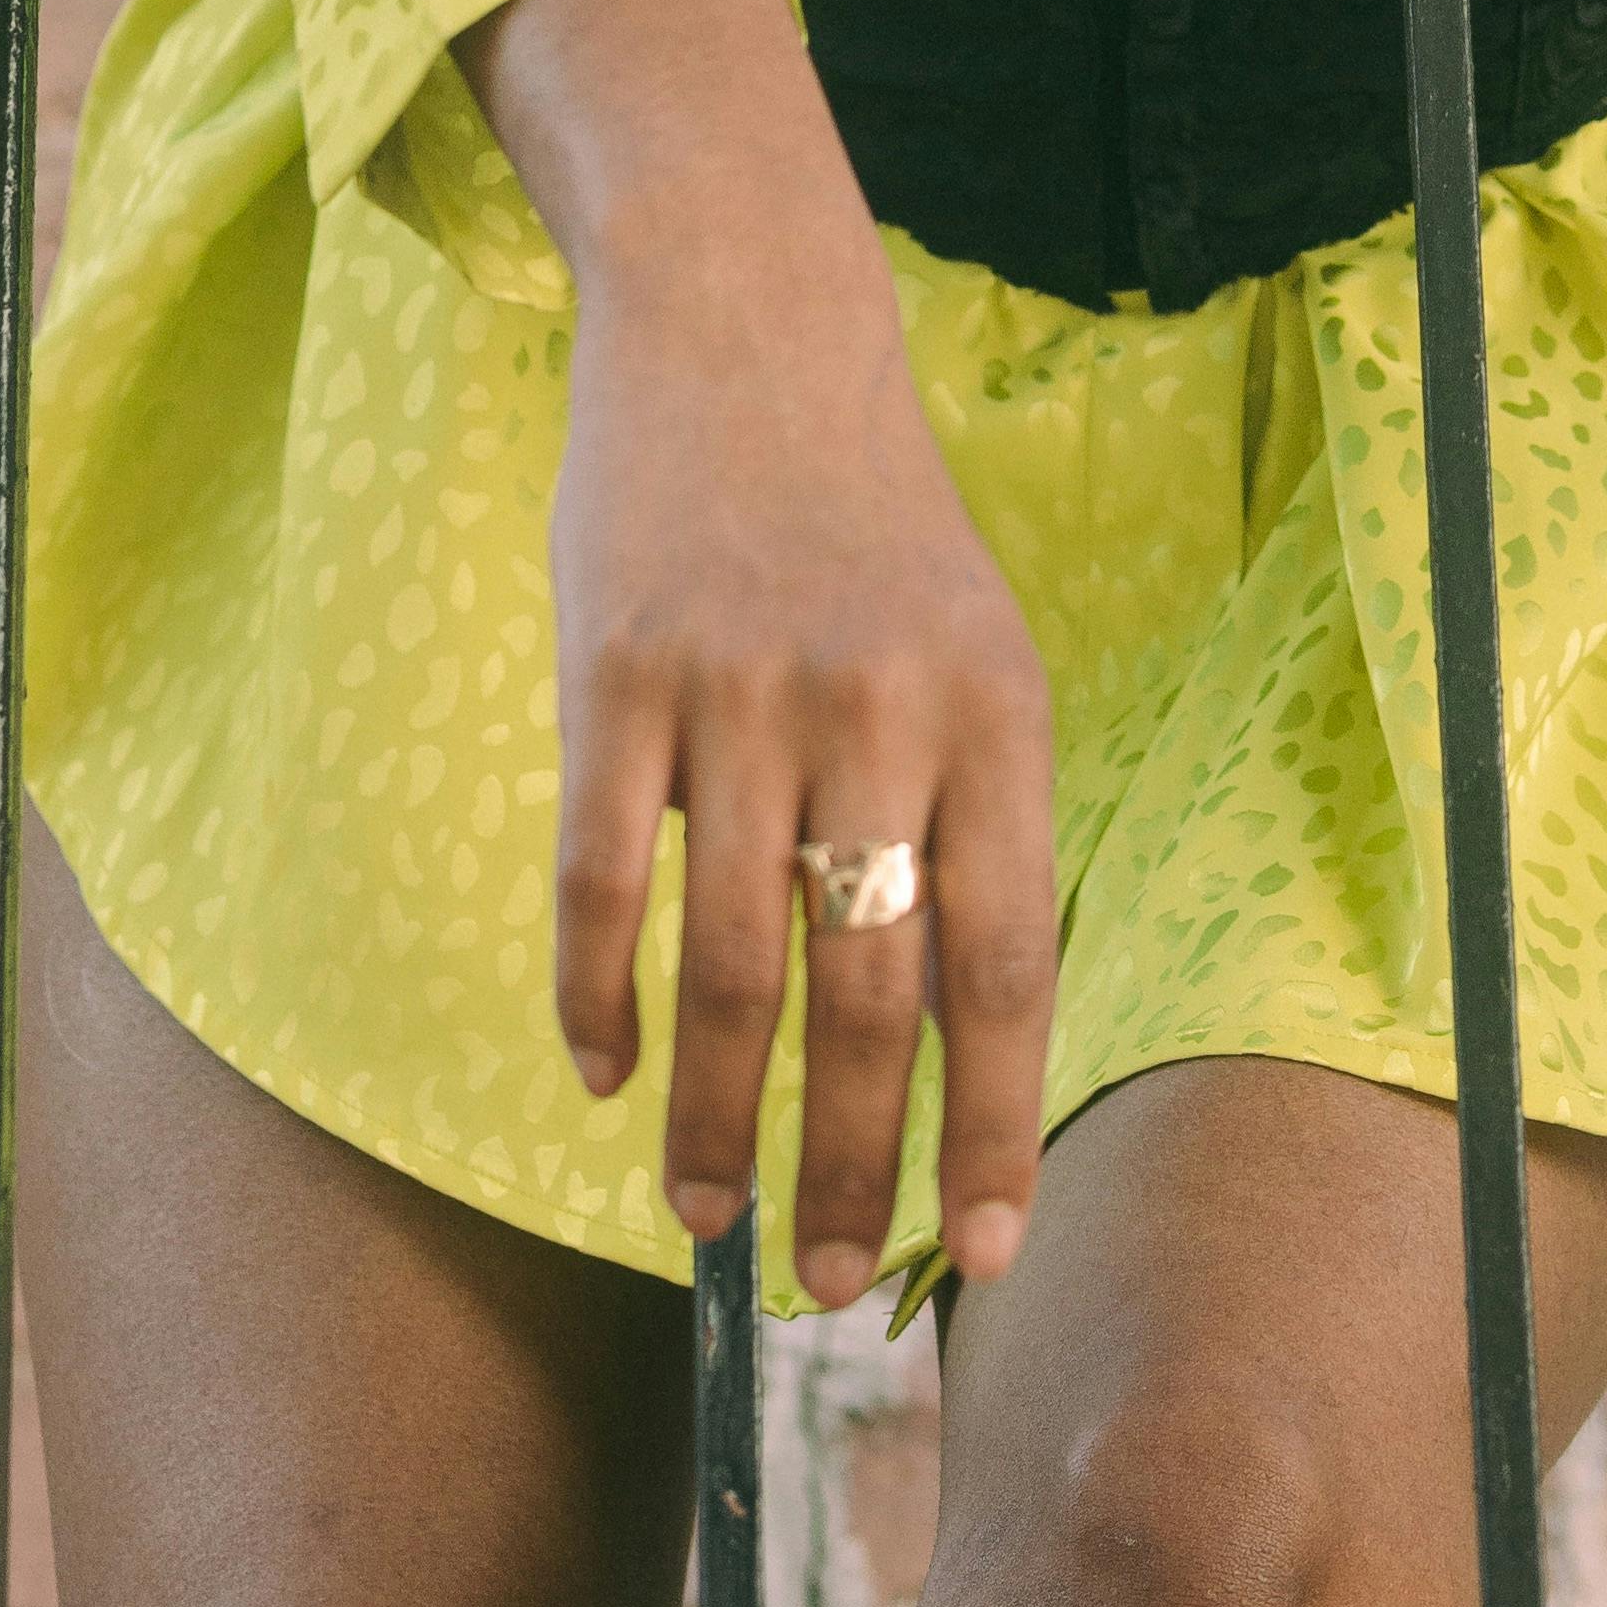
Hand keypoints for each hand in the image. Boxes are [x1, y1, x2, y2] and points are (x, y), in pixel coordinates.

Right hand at [460, 0, 1054, 1309]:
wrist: (743, 323)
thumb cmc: (871, 528)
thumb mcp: (970, 654)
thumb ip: (970, 825)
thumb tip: (958, 1053)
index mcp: (995, 713)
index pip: (1009, 961)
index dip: (996, 1122)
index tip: (983, 1256)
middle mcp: (880, 708)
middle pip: (871, 992)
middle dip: (854, 1165)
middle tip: (829, 1284)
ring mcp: (742, 686)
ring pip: (730, 963)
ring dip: (713, 1118)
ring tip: (707, 1217)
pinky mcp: (616, 665)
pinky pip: (602, 874)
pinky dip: (596, 999)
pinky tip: (599, 1078)